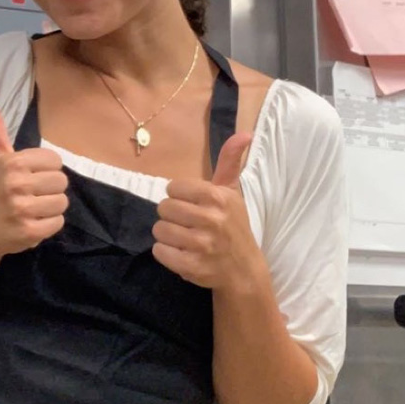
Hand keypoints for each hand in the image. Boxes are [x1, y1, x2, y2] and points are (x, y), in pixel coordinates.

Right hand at [0, 100, 68, 255]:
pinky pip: (58, 222)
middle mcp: (17, 184)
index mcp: (13, 163)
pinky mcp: (29, 231)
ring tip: (32, 209)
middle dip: (49, 190)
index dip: (46, 170)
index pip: (55, 161)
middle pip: (61, 182)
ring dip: (50, 208)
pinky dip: (48, 225)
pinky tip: (32, 222)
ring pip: (62, 203)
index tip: (30, 177)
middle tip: (31, 195)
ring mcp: (23, 209)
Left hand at [152, 133, 257, 288]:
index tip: (192, 206)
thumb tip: (245, 133)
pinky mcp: (191, 266)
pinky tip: (181, 253)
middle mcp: (211, 219)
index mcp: (218, 197)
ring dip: (167, 235)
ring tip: (184, 239)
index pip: (173, 187)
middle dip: (172, 216)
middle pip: (163, 208)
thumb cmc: (234, 227)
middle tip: (187, 224)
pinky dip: (165, 253)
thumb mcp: (233, 193)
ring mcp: (201, 245)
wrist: (244, 270)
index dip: (179, 197)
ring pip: (159, 230)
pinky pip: (159, 251)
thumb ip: (230, 162)